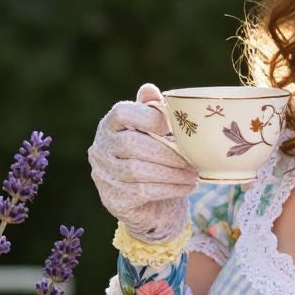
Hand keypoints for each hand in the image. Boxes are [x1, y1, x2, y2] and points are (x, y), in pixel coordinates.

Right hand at [88, 82, 198, 241]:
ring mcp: (103, 175)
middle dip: (166, 152)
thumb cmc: (154, 161)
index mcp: (110, 126)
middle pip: (131, 144)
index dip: (148, 117)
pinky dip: (169, 188)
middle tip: (191, 159)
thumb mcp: (154, 134)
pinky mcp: (113, 199)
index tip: (172, 127)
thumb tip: (150, 89)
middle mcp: (100, 149)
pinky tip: (187, 186)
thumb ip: (152, 110)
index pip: (122, 113)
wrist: (150, 205)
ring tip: (194, 174)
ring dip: (172, 172)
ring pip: (137, 170)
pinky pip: (143, 191)